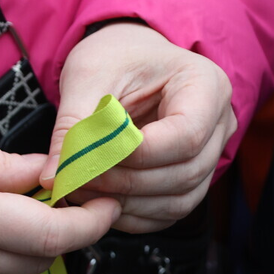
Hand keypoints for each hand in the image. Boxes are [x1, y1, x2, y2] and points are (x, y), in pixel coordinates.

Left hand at [43, 23, 235, 233]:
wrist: (127, 61)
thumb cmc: (114, 58)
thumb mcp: (88, 76)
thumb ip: (74, 125)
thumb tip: (54, 176)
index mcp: (206, 86)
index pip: (185, 135)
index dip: (138, 154)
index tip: (91, 156)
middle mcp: (219, 125)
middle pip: (185, 173)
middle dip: (127, 183)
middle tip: (77, 180)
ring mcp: (210, 157)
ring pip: (179, 201)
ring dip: (128, 204)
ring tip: (82, 190)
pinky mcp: (192, 182)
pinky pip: (168, 213)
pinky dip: (132, 215)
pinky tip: (99, 202)